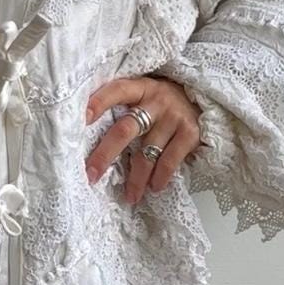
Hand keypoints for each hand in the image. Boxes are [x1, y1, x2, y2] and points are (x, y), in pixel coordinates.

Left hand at [83, 75, 202, 204]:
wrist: (201, 98)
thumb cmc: (162, 102)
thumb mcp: (144, 95)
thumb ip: (123, 107)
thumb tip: (88, 137)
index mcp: (140, 88)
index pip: (116, 91)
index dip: (99, 102)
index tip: (81, 119)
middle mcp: (157, 100)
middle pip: (126, 129)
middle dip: (106, 154)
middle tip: (91, 175)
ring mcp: (174, 116)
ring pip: (147, 152)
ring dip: (136, 178)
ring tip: (129, 196)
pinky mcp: (190, 132)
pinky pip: (170, 160)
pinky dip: (161, 176)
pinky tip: (154, 187)